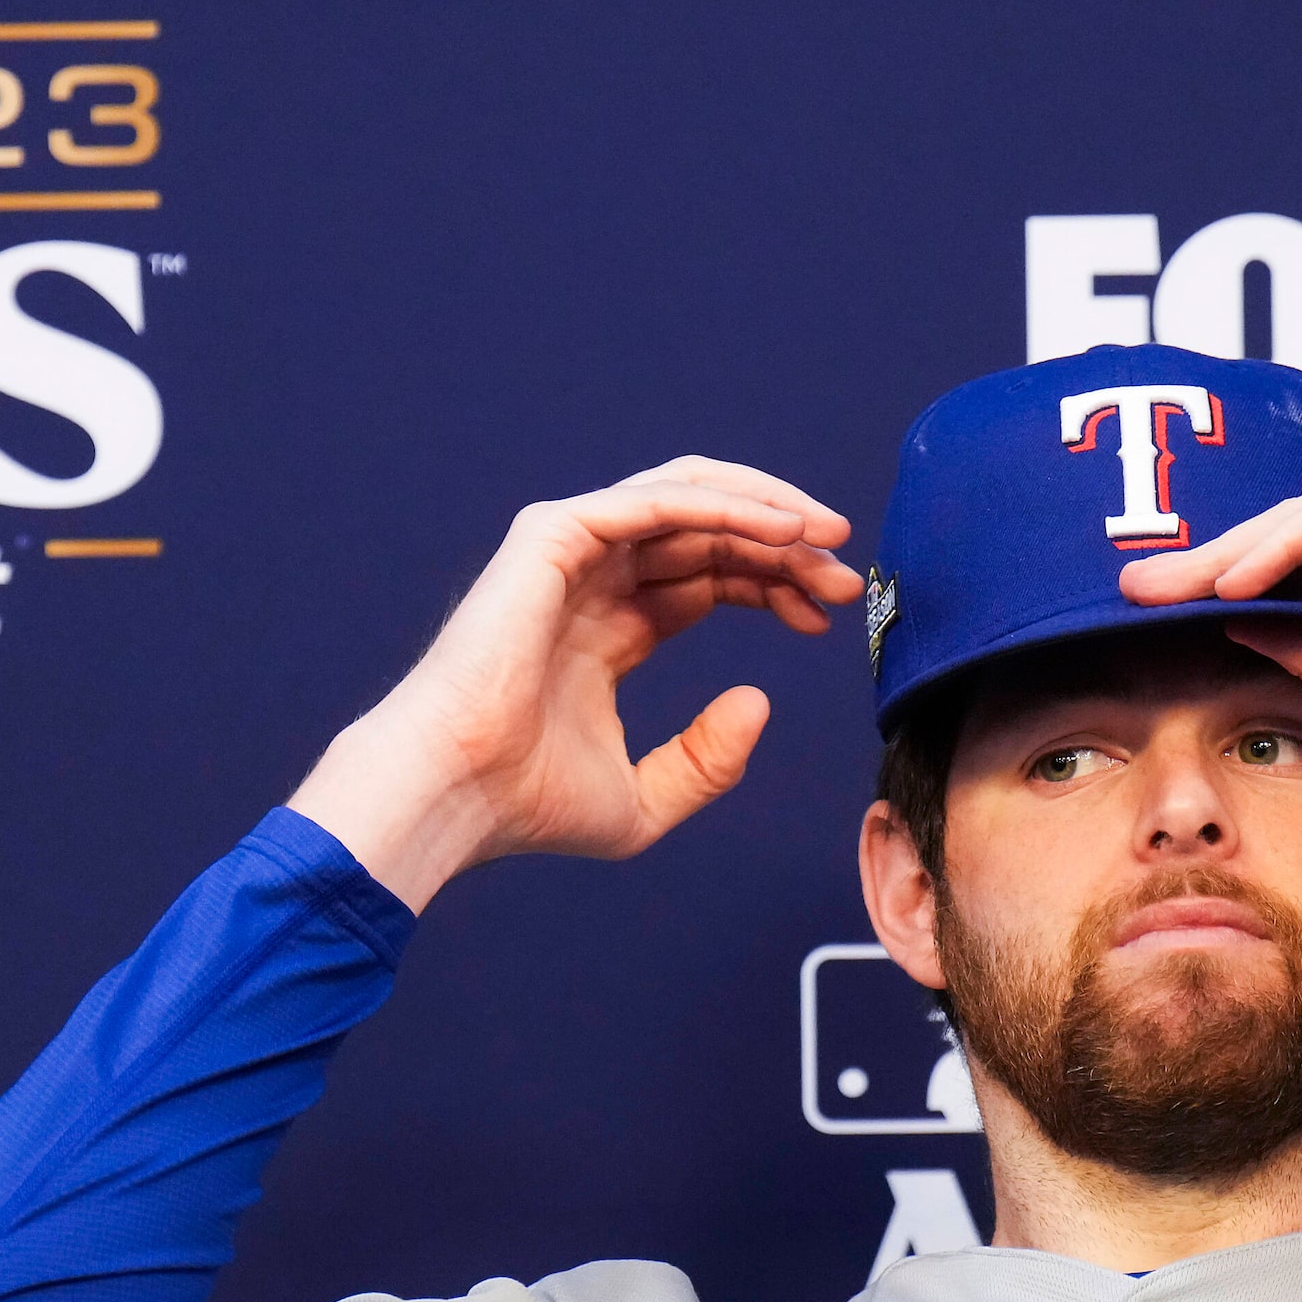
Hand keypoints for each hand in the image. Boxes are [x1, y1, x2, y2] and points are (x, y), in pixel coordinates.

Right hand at [290, 457, 860, 908]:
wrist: (454, 794)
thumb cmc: (525, 805)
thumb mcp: (646, 801)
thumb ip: (708, 759)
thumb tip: (759, 701)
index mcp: (606, 631)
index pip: (707, 578)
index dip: (773, 586)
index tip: (829, 616)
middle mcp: (591, 582)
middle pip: (709, 533)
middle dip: (786, 547)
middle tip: (846, 580)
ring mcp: (570, 551)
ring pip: (689, 497)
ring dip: (767, 510)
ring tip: (828, 538)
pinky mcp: (554, 535)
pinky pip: (659, 500)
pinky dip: (727, 504)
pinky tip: (783, 530)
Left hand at [1115, 438, 1301, 783]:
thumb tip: (1229, 621)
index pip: (1287, 583)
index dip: (1218, 599)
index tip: (1147, 621)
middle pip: (1280, 544)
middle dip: (1201, 567)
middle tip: (1127, 585)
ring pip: (1300, 524)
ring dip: (1229, 555)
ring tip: (1165, 587)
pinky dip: (1283, 542)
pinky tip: (1232, 577)